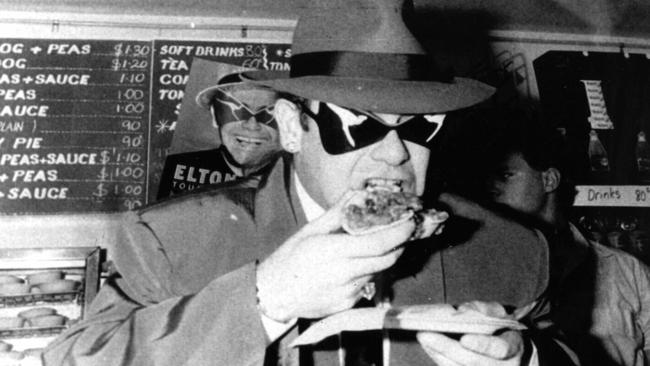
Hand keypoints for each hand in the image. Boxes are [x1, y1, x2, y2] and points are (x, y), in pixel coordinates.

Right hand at [257, 191, 416, 321]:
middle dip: (398, 245)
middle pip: (386, 260)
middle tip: (401, 232)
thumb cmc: (289, 259)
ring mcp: (347, 292)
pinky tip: (354, 266)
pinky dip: (367, 273)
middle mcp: (343, 274)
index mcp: (333, 251)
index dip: (399, 233)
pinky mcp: (347, 305)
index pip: (378, 243)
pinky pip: (366, 286)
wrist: (273, 294)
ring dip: (382, 259)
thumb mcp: (310, 230)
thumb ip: (338, 213)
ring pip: (377, 272)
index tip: (409, 222)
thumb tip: (357, 194)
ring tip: (374, 247)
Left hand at [417, 302, 528, 365]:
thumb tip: (462, 312)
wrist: (509, 352)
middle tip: (425, 334)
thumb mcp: (499, 313)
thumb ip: (483, 309)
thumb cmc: (500, 328)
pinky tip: (428, 346)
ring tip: (423, 337)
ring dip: (437, 353)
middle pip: (473, 362)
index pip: (499, 349)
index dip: (481, 344)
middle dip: (447, 347)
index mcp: (513, 347)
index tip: (464, 338)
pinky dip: (438, 358)